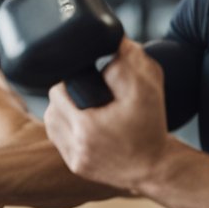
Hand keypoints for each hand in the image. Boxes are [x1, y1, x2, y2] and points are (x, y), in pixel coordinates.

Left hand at [43, 37, 170, 191]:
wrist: (157, 168)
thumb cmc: (151, 128)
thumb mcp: (147, 88)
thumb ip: (129, 59)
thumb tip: (115, 39)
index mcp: (87, 127)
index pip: (57, 92)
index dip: (70, 82)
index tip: (85, 80)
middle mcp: (76, 147)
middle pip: (51, 109)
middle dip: (66, 97)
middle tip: (86, 92)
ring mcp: (75, 160)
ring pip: (52, 125)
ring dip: (63, 113)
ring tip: (83, 107)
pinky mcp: (77, 168)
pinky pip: (60, 141)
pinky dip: (68, 130)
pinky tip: (83, 124)